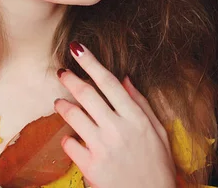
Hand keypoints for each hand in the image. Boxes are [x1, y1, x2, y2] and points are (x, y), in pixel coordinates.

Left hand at [54, 41, 175, 187]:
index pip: (109, 82)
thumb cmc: (156, 167)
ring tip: (59, 103)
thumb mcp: (158, 133)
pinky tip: (70, 139)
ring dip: (62, 106)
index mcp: (136, 118)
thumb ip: (140, 104)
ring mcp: (103, 147)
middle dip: (70, 79)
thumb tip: (124, 79)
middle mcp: (118, 129)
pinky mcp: (90, 166)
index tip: (77, 49)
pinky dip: (67, 139)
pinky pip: (69, 143)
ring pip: (73, 115)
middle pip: (87, 94)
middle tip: (61, 72)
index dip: (91, 62)